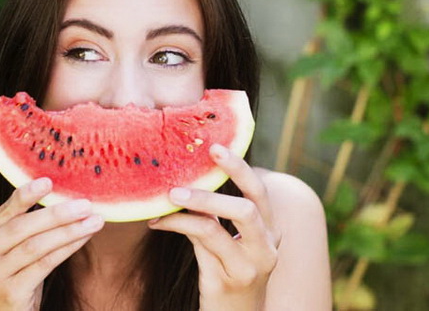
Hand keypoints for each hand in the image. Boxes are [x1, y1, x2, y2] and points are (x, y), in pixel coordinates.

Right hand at [0, 178, 104, 309]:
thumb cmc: (16, 277)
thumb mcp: (12, 249)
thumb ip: (23, 224)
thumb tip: (60, 195)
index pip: (4, 213)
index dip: (25, 195)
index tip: (48, 181)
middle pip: (21, 228)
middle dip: (56, 214)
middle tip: (85, 204)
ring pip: (35, 246)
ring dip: (68, 231)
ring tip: (94, 220)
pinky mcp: (8, 293)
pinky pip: (44, 264)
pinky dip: (67, 248)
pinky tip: (84, 238)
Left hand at [148, 144, 280, 310]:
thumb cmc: (228, 278)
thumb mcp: (229, 246)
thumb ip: (217, 218)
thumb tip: (186, 184)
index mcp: (270, 233)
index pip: (260, 193)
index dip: (240, 168)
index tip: (216, 146)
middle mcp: (266, 248)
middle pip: (250, 205)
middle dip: (230, 175)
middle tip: (207, 153)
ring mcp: (248, 267)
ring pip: (220, 225)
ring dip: (196, 202)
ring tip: (170, 193)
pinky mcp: (227, 281)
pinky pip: (201, 243)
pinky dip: (178, 225)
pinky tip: (158, 222)